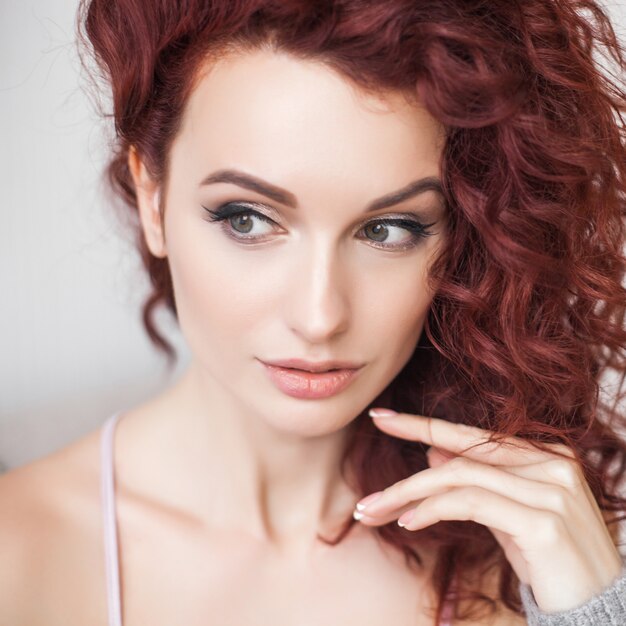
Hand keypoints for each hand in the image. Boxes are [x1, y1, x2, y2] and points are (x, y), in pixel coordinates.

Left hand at [353, 408, 623, 612]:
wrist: (600, 609)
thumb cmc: (551, 562)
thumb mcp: (506, 515)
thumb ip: (474, 481)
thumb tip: (432, 453)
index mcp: (544, 453)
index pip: (470, 434)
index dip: (420, 424)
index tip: (379, 417)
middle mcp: (550, 462)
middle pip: (458, 454)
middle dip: (405, 472)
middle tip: (364, 495)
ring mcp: (549, 488)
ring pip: (457, 475)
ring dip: (407, 495)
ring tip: (375, 513)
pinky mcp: (542, 519)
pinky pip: (469, 502)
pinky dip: (431, 510)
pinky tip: (408, 523)